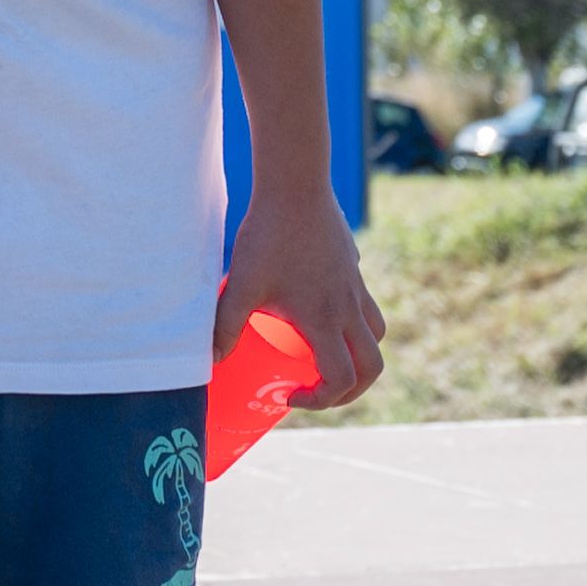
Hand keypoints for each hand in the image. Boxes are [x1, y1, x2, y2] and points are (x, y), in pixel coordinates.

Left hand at [212, 181, 383, 408]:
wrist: (295, 185)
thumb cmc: (267, 235)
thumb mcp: (241, 284)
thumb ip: (225, 326)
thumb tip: (211, 361)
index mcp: (324, 320)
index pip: (341, 379)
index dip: (321, 400)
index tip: (290, 394)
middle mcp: (348, 308)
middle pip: (373, 367)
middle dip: (351, 391)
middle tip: (318, 391)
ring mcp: (355, 286)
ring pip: (375, 335)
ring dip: (358, 356)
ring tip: (324, 356)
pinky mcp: (353, 268)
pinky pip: (365, 305)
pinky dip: (353, 322)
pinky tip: (318, 308)